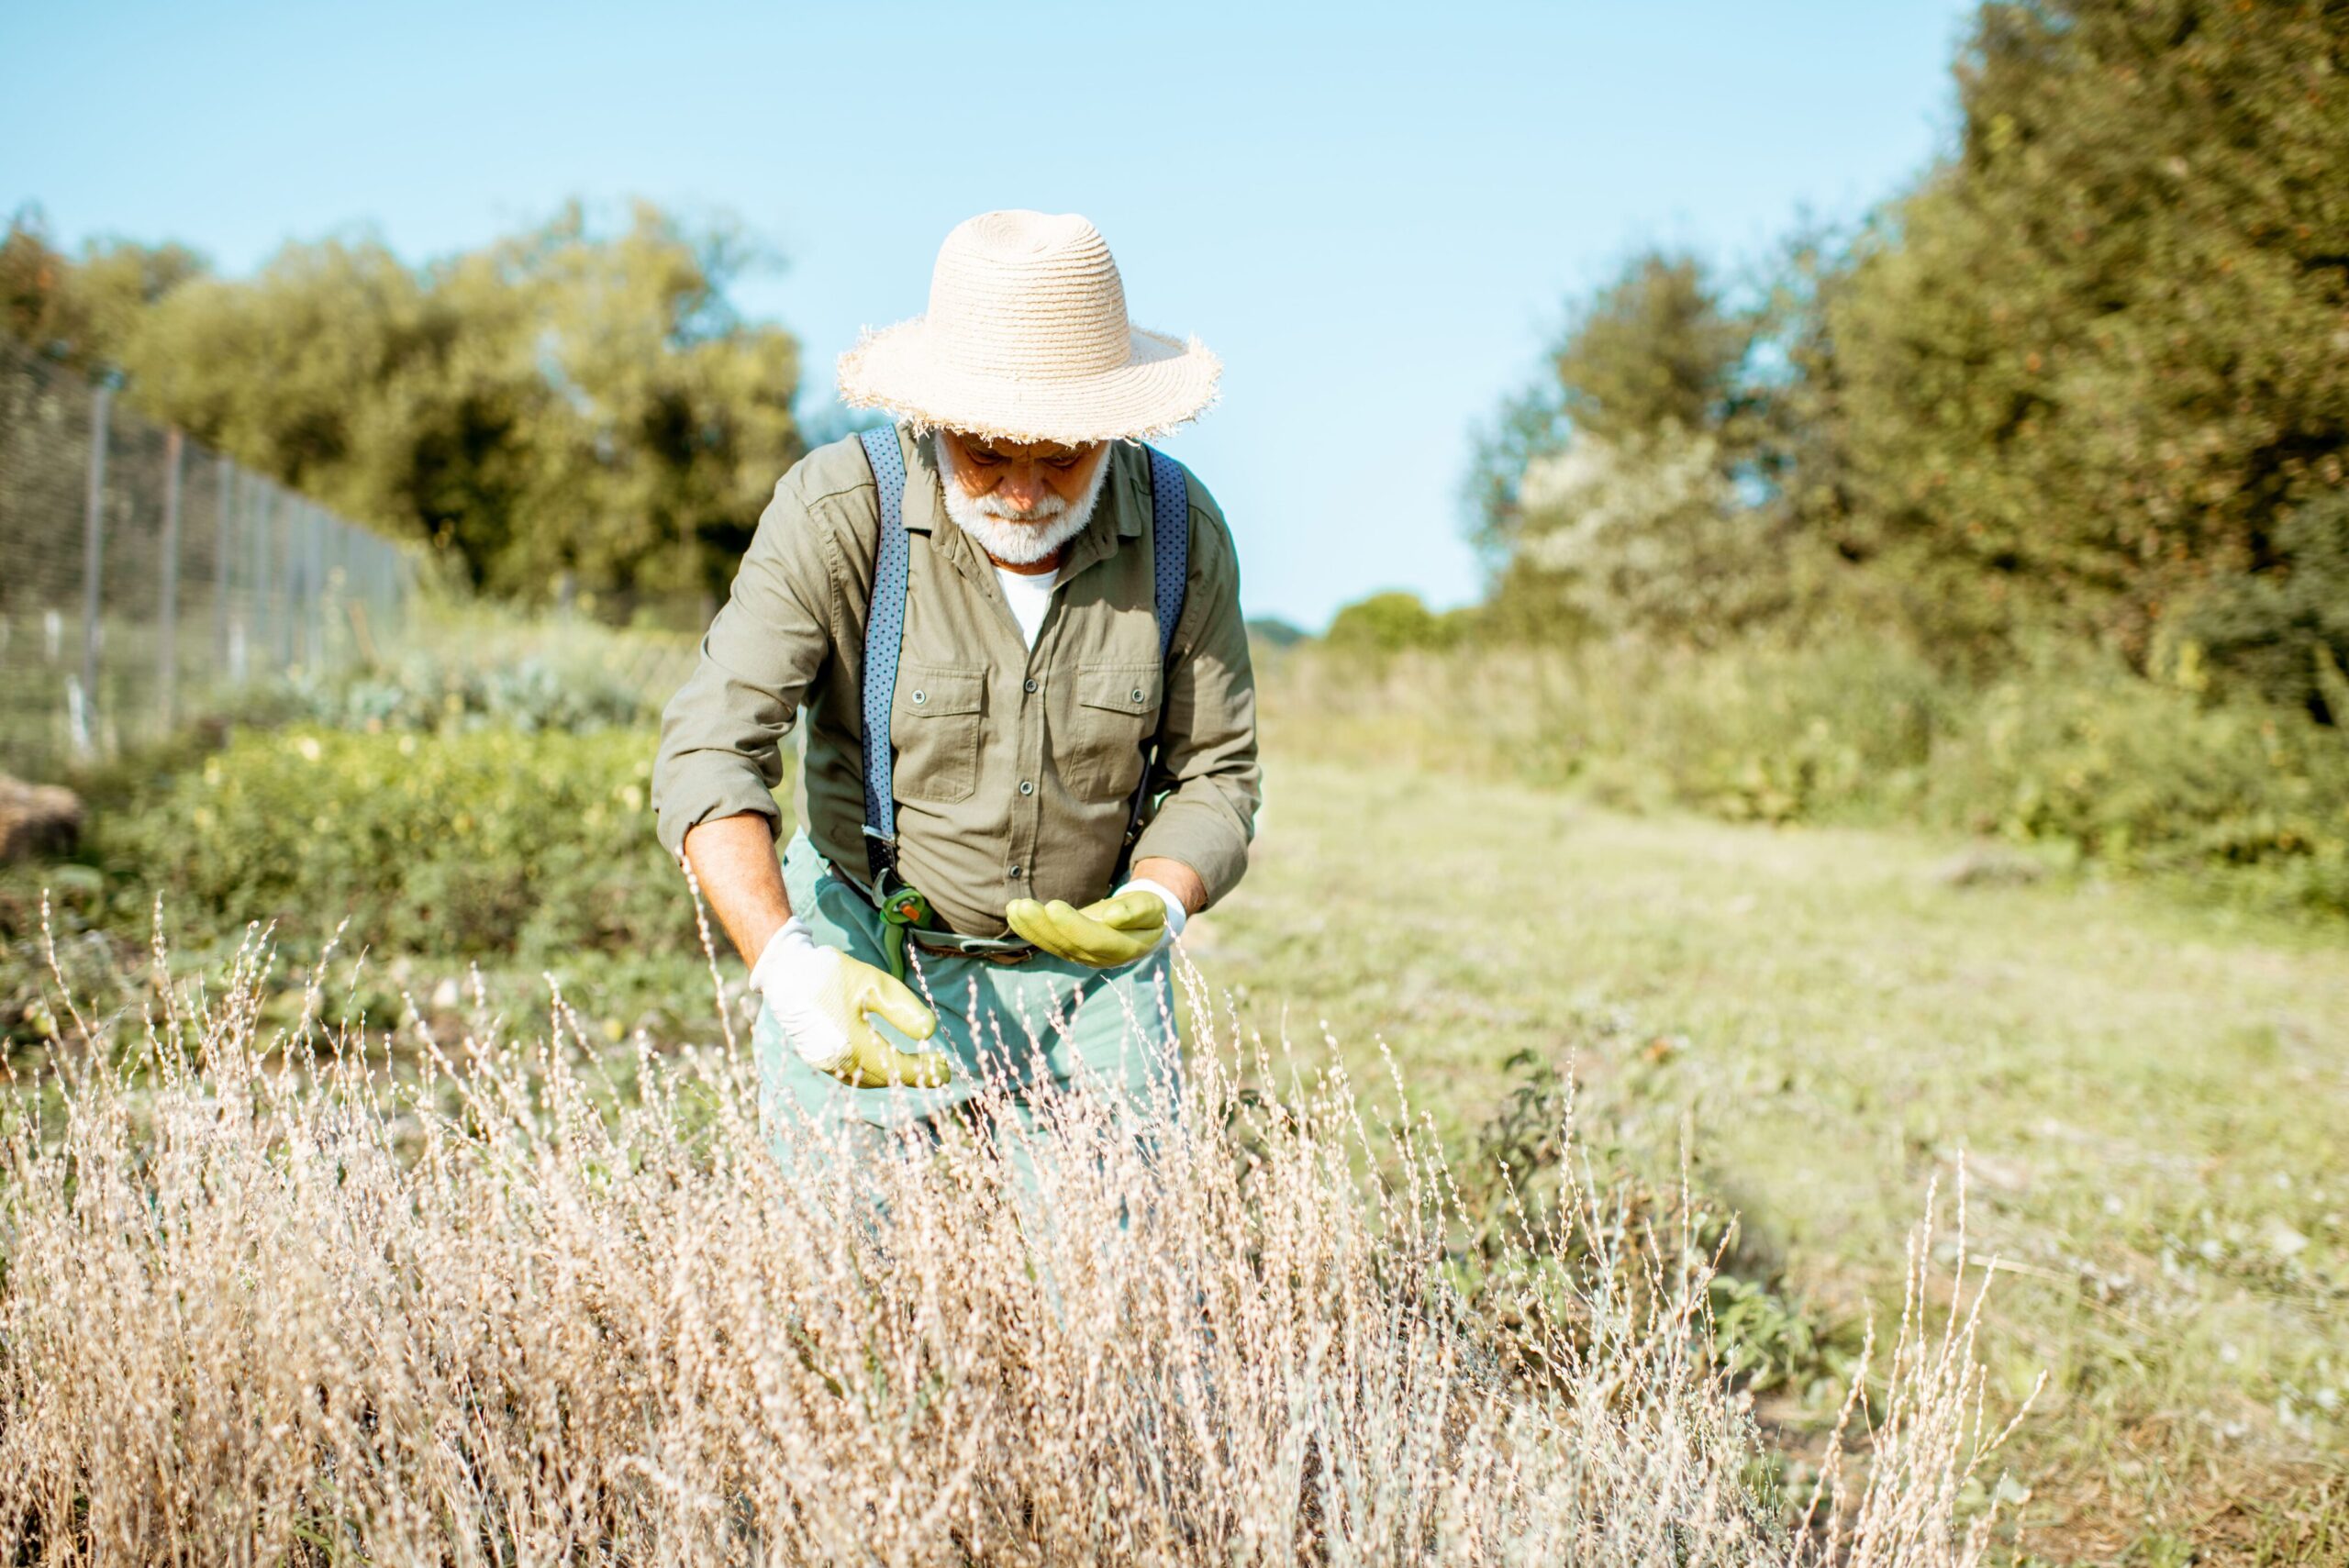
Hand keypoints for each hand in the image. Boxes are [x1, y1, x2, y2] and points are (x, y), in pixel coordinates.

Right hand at [751, 919, 950, 1087]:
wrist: (784, 970)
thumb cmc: (830, 974)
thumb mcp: (874, 984)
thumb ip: (903, 1010)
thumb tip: (929, 1032)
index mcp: (851, 1046)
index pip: (898, 1069)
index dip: (925, 1071)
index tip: (946, 1068)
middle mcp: (836, 1063)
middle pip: (883, 1079)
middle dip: (912, 1076)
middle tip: (937, 1069)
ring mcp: (822, 1063)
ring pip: (865, 1079)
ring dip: (891, 1076)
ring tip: (914, 1066)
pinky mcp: (815, 1058)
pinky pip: (850, 1073)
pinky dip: (872, 1071)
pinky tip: (884, 1061)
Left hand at [1005, 878, 1186, 968]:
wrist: (1142, 922)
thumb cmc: (1149, 911)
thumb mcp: (1152, 907)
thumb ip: (1136, 912)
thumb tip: (1113, 917)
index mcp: (1125, 948)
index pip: (1095, 940)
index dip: (1073, 926)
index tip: (1053, 906)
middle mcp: (1101, 958)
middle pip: (1068, 945)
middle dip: (1043, 926)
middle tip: (1022, 906)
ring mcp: (1084, 956)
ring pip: (1054, 945)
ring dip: (1031, 927)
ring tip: (1014, 907)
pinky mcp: (1071, 948)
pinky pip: (1048, 942)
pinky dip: (1029, 929)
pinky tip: (1013, 914)